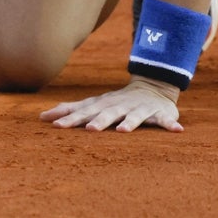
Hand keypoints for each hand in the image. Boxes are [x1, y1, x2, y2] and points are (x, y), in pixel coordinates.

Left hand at [40, 77, 182, 132]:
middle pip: (108, 113)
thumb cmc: (116, 101)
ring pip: (135, 116)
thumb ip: (71, 110)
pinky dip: (171, 125)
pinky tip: (176, 131)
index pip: (84, 111)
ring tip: (124, 131)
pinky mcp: (160, 114)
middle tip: (89, 130)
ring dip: (130, 122)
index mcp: (104, 105)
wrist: (152, 86)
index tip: (55, 125)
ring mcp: (141, 109)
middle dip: (99, 121)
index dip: (71, 118)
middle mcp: (121, 106)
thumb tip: (41, 117)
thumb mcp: (94, 103)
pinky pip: (166, 120)